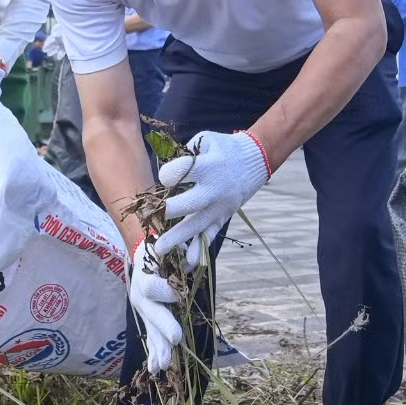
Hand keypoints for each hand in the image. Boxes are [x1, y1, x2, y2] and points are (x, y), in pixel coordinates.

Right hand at [128, 242, 184, 373]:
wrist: (143, 254)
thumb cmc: (160, 247)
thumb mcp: (167, 245)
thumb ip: (178, 253)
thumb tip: (192, 261)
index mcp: (144, 276)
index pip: (153, 287)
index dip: (167, 291)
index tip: (183, 293)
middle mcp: (140, 295)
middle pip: (151, 313)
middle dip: (163, 327)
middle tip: (176, 339)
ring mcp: (143, 310)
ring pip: (151, 330)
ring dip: (158, 348)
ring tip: (163, 366)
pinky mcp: (147, 319)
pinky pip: (151, 338)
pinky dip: (154, 353)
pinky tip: (155, 369)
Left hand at [153, 130, 272, 263]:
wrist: (254, 160)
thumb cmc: (223, 148)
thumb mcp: (205, 140)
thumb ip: (184, 153)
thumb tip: (164, 173)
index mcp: (209, 166)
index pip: (181, 173)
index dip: (168, 174)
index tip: (165, 176)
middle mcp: (214, 189)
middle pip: (189, 203)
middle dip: (168, 211)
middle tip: (151, 216)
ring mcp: (219, 207)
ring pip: (196, 225)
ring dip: (177, 239)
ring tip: (159, 250)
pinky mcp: (222, 218)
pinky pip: (209, 236)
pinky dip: (198, 250)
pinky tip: (185, 265)